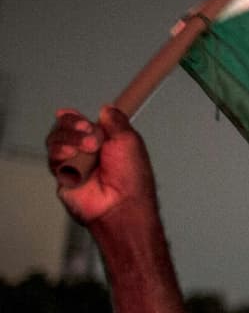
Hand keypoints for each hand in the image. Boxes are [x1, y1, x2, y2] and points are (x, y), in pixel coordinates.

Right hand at [46, 106, 155, 226]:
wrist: (122, 203)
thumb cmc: (131, 178)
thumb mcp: (129, 141)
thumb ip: (116, 121)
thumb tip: (107, 108)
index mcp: (103, 141)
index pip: (81, 122)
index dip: (75, 117)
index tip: (78, 116)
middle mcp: (86, 151)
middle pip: (63, 127)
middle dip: (74, 126)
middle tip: (90, 135)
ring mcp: (73, 163)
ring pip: (55, 139)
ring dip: (70, 138)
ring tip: (88, 148)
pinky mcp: (62, 175)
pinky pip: (52, 158)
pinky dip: (60, 153)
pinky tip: (72, 155)